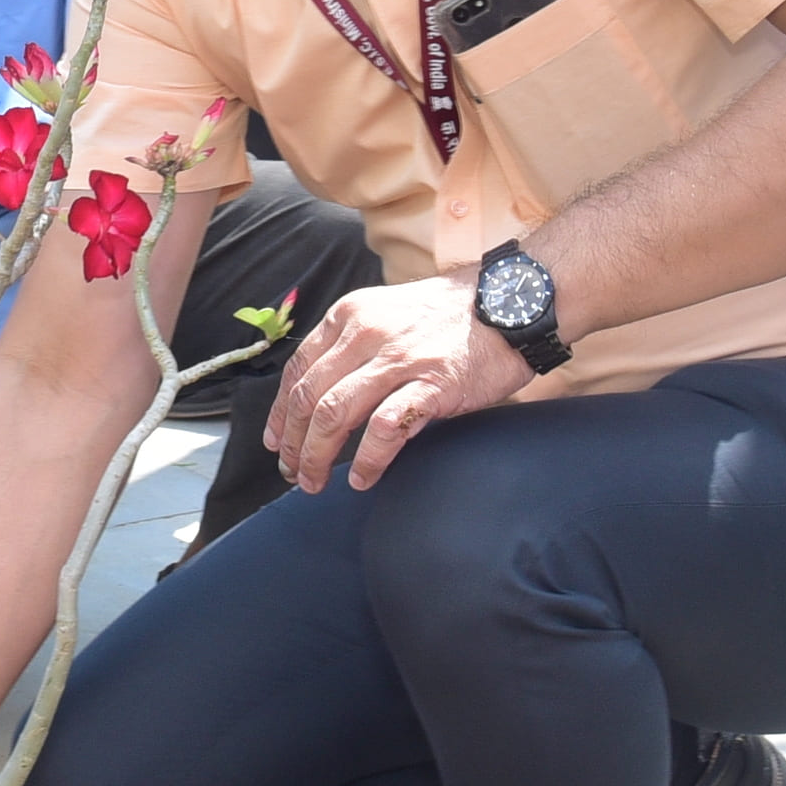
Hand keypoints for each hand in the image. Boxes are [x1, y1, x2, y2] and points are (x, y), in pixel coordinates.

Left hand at [265, 271, 526, 493]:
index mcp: (350, 315)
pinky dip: (367, 459)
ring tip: (315, 482)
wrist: (510, 303)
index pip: (298, 369)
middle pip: (308, 397)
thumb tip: (322, 397)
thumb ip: (355, 346)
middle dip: (292, 442)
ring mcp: (399, 358)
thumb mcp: (389, 313)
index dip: (279, 412)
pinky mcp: (432, 383)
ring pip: (335, 414)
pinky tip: (361, 478)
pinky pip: (385, 428)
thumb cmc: (451, 317)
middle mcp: (366, 333)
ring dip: (317, 456)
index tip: (275, 442)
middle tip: (291, 472)